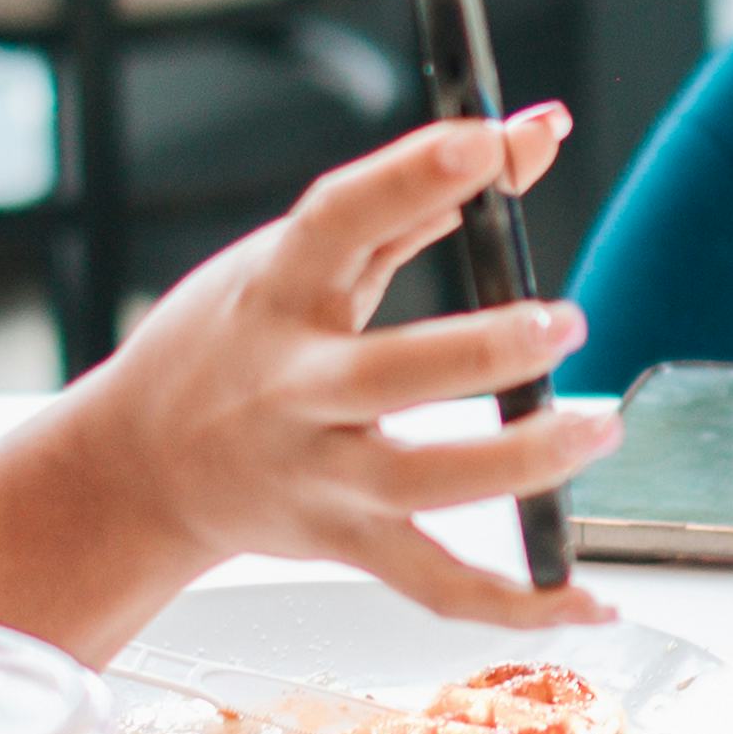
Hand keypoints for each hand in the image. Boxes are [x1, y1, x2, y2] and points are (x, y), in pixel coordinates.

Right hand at [28, 112, 618, 626]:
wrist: (138, 469)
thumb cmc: (228, 344)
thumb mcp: (294, 259)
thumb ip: (418, 198)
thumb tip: (534, 131)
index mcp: (278, 293)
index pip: (341, 219)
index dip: (412, 175)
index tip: (488, 138)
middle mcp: (295, 388)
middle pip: (391, 374)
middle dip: (483, 350)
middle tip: (564, 322)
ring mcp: (320, 476)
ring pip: (424, 485)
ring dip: (520, 464)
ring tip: (594, 430)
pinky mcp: (347, 543)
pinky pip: (438, 586)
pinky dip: (518, 602)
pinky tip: (588, 599)